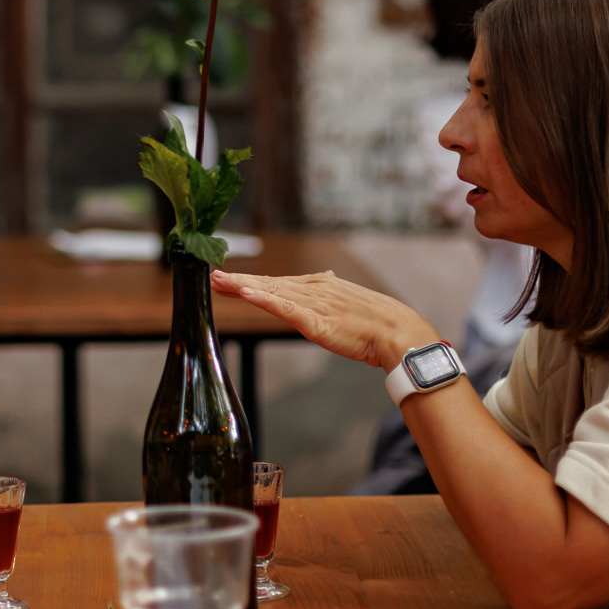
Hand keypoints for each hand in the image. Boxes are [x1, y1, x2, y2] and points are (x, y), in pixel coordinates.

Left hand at [211, 269, 441, 370]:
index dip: (252, 280)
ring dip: (243, 286)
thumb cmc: (377, 321)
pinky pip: (285, 309)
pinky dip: (264, 300)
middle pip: (268, 283)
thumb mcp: (350, 300)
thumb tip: (326, 276)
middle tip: (212, 275)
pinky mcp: (316, 322)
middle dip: (238, 280)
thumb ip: (332, 291)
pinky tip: (247, 294)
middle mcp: (313, 289)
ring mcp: (314, 304)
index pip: (278, 282)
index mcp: (320, 285)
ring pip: (271, 292)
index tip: (228, 279)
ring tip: (220, 281)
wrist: (397, 332)